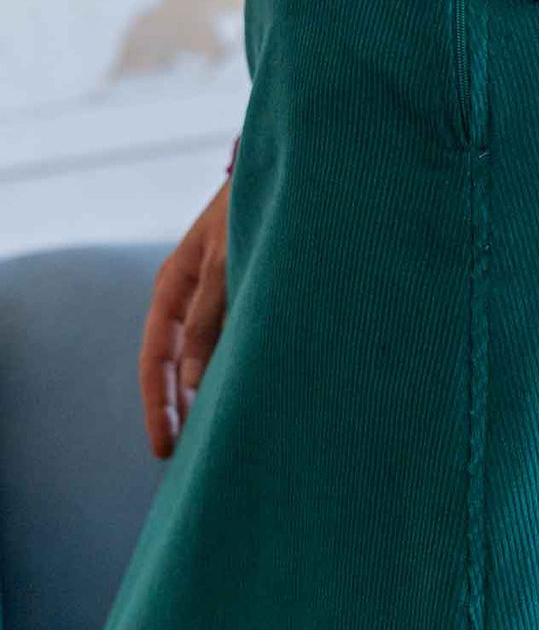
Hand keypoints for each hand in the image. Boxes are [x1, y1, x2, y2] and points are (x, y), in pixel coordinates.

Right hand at [139, 175, 230, 457]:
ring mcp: (219, 295)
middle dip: (183, 411)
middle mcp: (191, 295)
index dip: (160, 407)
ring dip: (213, 393)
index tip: (165, 449)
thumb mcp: (226, 263)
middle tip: (190, 460)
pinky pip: (238, 341)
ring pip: (209, 357)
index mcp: (172, 286)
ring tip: (223, 437)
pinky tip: (258, 393)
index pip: (157, 360)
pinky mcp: (249, 293)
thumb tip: (194, 384)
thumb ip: (210, 318)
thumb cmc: (253, 207)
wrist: (291, 169)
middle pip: (178, 365)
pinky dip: (241, 368)